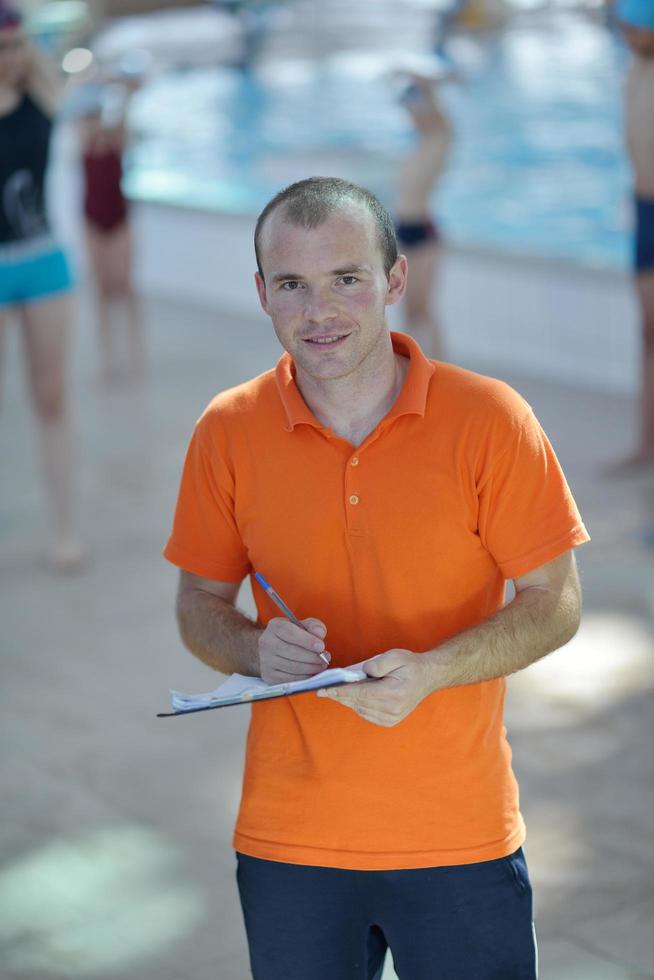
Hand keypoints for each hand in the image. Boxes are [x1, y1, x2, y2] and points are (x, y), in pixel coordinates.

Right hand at [258, 617, 329, 683]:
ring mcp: (266, 660)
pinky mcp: (269, 676)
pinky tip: (313, 673)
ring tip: (321, 665)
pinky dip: (304, 678)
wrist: (273, 649)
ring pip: (292, 667)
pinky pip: (289, 679)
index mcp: (275, 627)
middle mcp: (267, 643)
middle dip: (313, 657)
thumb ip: (314, 626)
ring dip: (311, 668)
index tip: (321, 646)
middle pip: (292, 652)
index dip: (307, 640)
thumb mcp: (303, 625)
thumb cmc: (293, 636)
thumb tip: (319, 634)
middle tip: (325, 658)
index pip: (290, 633)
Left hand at [317, 649, 431, 726]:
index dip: (339, 691)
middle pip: (357, 702)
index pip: (360, 693)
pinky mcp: (389, 721)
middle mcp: (391, 709)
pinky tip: (353, 696)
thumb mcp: (396, 656)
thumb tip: (361, 672)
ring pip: (359, 709)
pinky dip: (357, 705)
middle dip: (339, 695)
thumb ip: (378, 663)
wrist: (428, 678)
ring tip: (336, 690)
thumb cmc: (411, 665)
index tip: (322, 690)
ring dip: (347, 700)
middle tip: (323, 688)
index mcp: (393, 693)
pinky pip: (366, 714)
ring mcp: (391, 718)